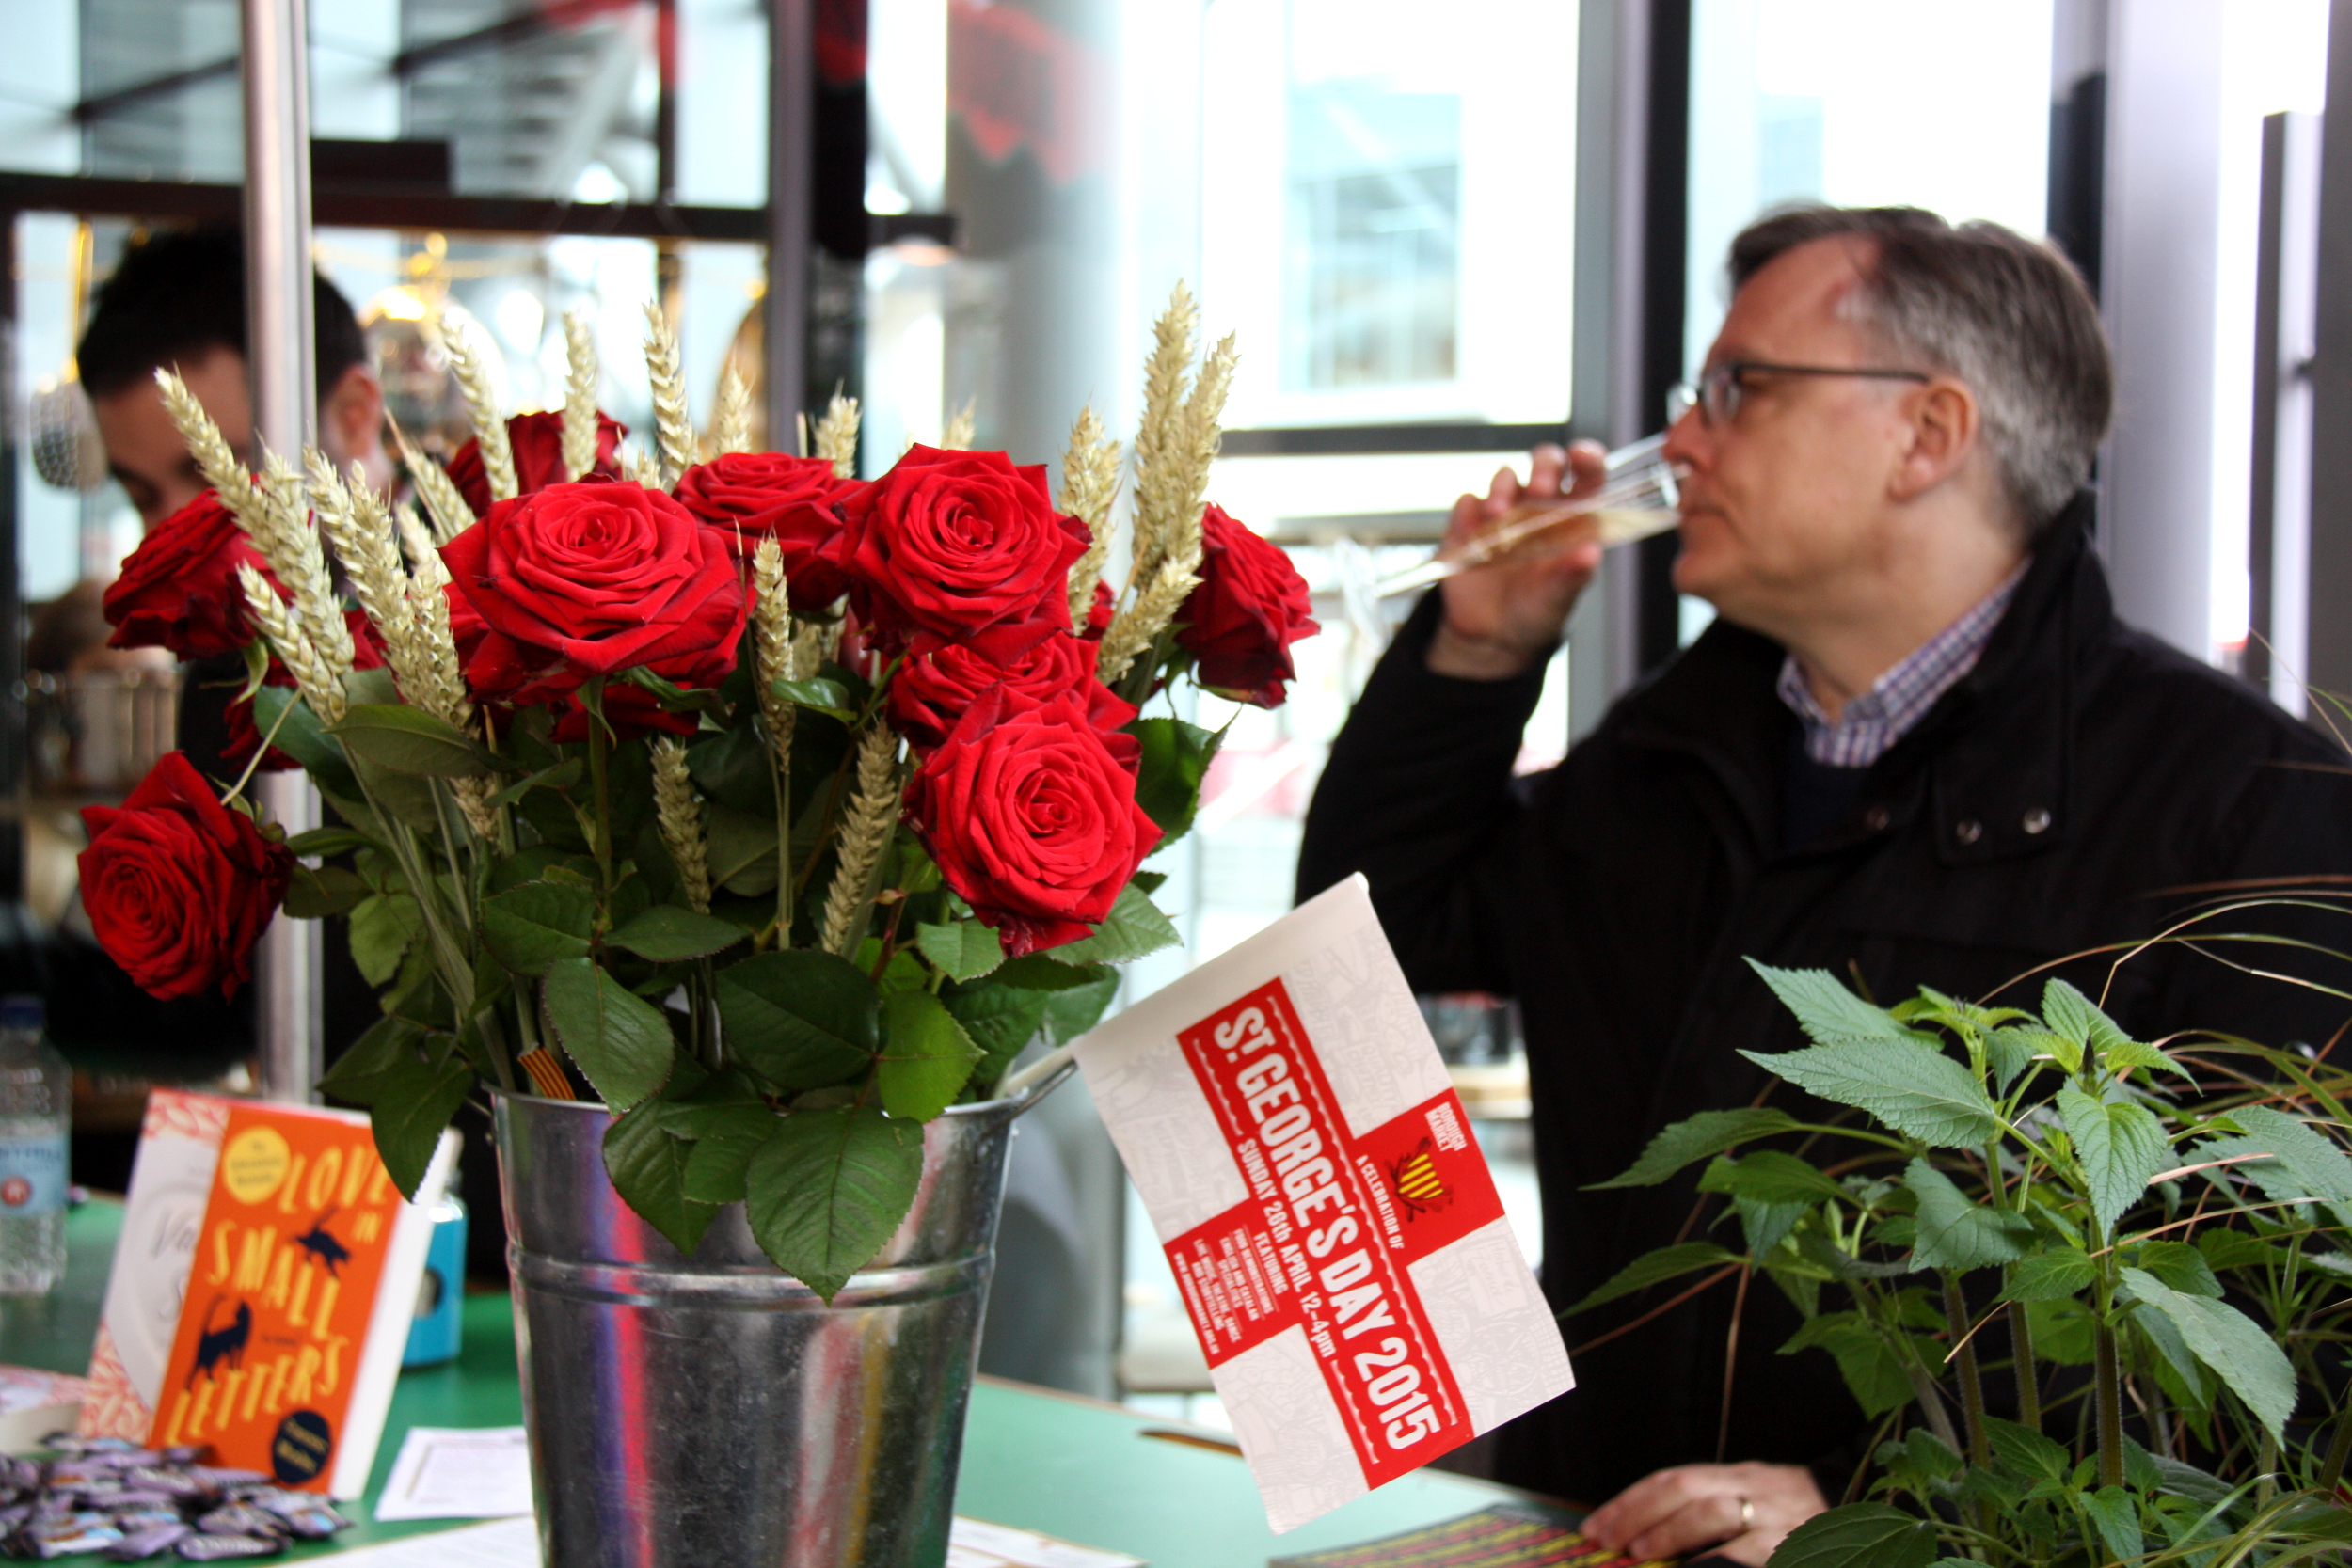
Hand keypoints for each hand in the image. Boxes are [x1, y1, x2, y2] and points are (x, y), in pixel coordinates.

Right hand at [1426, 441, 1607, 679]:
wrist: (1491, 636)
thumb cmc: (1536, 611)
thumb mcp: (1559, 599)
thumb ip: (1573, 575)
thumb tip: (1590, 553)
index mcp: (1573, 518)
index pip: (1587, 476)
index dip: (1588, 459)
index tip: (1581, 455)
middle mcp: (1540, 507)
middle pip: (1546, 464)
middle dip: (1543, 467)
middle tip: (1540, 489)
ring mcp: (1504, 512)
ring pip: (1505, 477)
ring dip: (1503, 487)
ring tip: (1498, 512)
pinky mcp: (1469, 523)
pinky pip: (1467, 502)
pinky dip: (1469, 511)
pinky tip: (1472, 530)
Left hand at [1580, 1461, 1826, 1564]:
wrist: (1874, 1510)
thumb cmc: (1800, 1517)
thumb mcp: (1757, 1503)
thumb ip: (1711, 1513)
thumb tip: (1644, 1535)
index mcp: (1742, 1476)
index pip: (1675, 1479)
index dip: (1630, 1501)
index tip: (1595, 1524)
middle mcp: (1757, 1491)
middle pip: (1687, 1490)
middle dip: (1639, 1514)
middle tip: (1608, 1541)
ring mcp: (1777, 1521)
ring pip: (1715, 1516)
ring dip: (1671, 1535)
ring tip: (1640, 1553)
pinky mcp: (1794, 1550)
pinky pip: (1744, 1554)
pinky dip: (1712, 1562)